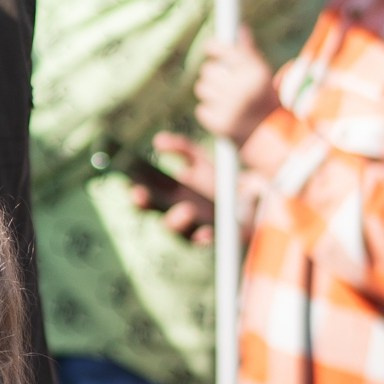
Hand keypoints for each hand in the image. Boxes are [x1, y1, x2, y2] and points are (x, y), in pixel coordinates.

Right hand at [129, 132, 217, 246]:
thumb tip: (158, 140)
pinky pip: (204, 243)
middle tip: (141, 196)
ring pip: (177, 232)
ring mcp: (193, 230)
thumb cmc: (219, 180)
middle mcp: (177, 216)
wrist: (250, 196)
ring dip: (177, 221)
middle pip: (152, 214)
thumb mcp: (200, 161)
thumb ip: (181, 148)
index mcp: (169, 200)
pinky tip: (206, 231)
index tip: (133, 187)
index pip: (146, 200)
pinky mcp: (213, 239)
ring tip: (186, 209)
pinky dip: (203, 238)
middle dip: (145, 207)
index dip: (137, 195)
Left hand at [193, 29, 278, 148]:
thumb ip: (248, 53)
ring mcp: (231, 108)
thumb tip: (240, 29)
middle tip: (225, 82)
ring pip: (202, 88)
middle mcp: (243, 89)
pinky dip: (209, 111)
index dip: (213, 47)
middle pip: (208, 70)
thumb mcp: (261, 74)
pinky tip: (224, 114)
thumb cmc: (263, 98)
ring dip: (210, 92)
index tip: (208, 47)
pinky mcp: (220, 124)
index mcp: (255, 73)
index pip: (225, 51)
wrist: (270, 134)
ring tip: (226, 99)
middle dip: (214, 74)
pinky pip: (201, 109)